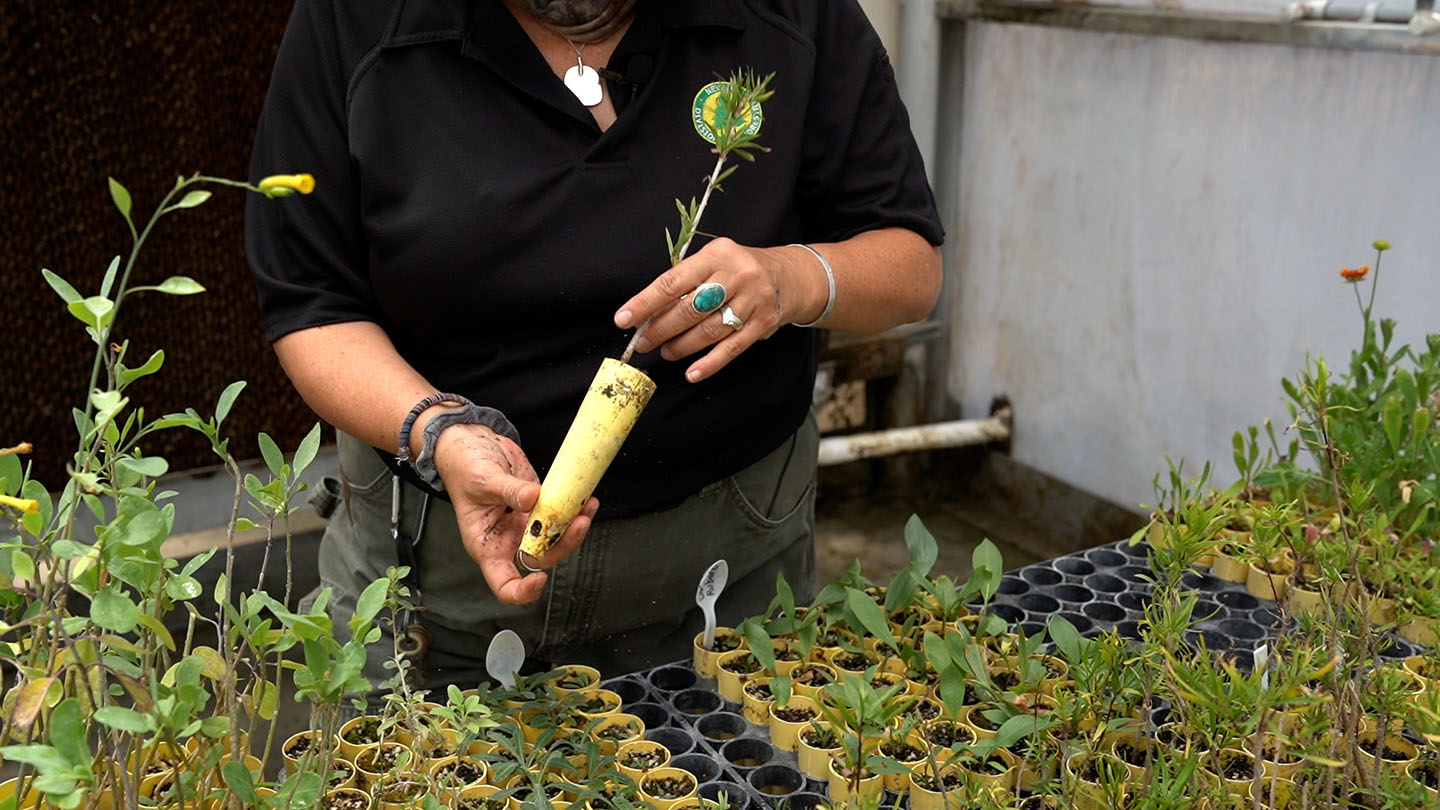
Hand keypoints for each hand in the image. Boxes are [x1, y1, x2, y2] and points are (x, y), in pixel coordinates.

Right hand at [434, 423, 597, 604]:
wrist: (471, 442)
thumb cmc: (463, 468)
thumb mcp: (482, 480)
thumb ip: (508, 490)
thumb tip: (533, 497)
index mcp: (488, 546)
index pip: (505, 584)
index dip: (524, 591)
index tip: (540, 578)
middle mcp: (508, 539)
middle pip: (541, 559)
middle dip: (563, 545)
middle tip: (578, 523)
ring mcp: (526, 524)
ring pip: (556, 539)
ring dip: (575, 528)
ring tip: (586, 508)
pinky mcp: (539, 506)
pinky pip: (561, 517)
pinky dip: (576, 510)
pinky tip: (586, 500)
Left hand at [613, 238, 826, 382]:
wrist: (788, 277)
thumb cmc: (738, 270)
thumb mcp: (713, 261)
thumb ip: (686, 281)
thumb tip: (649, 313)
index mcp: (717, 254)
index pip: (673, 281)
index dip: (645, 302)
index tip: (624, 319)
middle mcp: (737, 275)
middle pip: (690, 309)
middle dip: (661, 329)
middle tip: (643, 342)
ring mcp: (752, 301)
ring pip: (708, 331)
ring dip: (681, 346)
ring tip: (665, 352)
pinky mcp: (763, 324)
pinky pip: (731, 348)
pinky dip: (709, 363)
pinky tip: (692, 373)